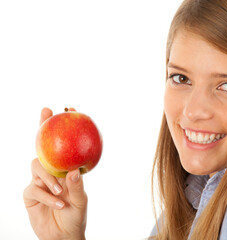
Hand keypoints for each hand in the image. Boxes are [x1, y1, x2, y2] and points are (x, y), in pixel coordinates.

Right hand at [23, 107, 86, 239]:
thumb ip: (77, 186)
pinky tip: (59, 203)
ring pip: (37, 167)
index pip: (63, 147)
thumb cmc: (76, 217)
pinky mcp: (30, 194)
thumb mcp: (80, 200)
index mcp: (65, 170)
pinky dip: (47, 196)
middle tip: (46, 112)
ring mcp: (39, 181)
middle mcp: (52, 172)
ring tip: (61, 191)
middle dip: (43, 127)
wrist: (63, 236)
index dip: (62, 128)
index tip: (68, 109)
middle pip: (43, 147)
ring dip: (49, 178)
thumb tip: (73, 170)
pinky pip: (35, 189)